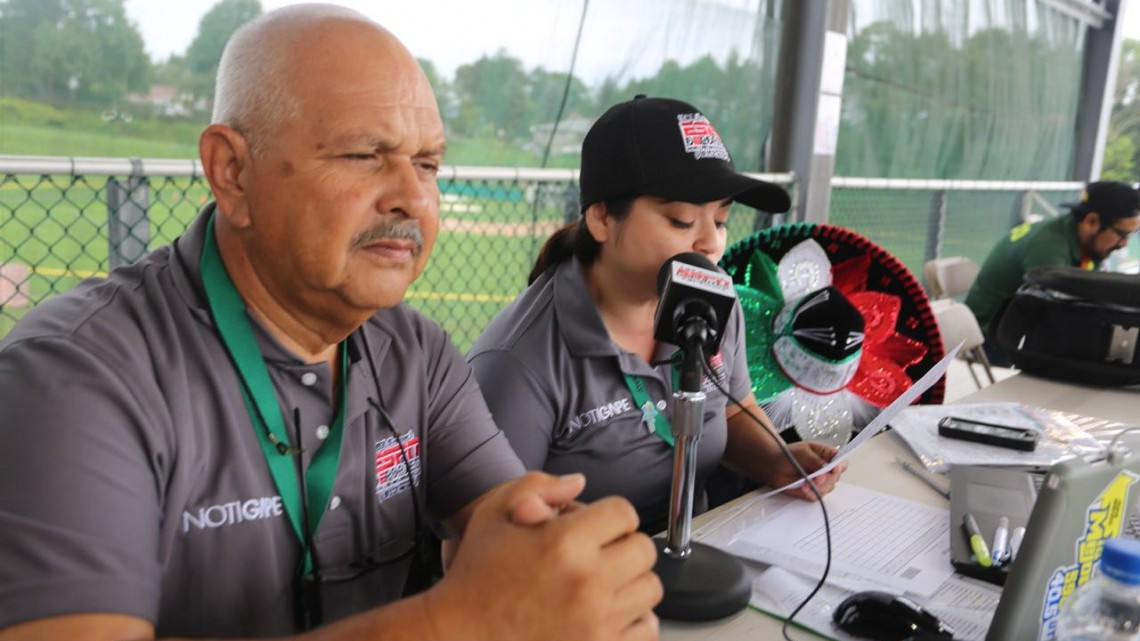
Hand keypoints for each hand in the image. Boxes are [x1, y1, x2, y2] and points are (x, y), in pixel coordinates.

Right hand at [427, 472, 661, 640]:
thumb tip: (578, 483)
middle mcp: (586, 583)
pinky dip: (634, 619)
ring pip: (649, 589)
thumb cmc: (475, 576)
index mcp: (563, 544)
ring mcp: (596, 622)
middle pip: (644, 550)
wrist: (459, 634)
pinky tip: (608, 611)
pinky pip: (646, 629)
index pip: (625, 513)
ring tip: (602, 582)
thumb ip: (538, 486)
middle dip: (623, 545)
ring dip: (630, 581)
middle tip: (599, 553)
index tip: (597, 525)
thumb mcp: (494, 513)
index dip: (610, 514)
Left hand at [768, 441, 847, 501]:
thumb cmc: (789, 455)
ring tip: (804, 484)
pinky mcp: (813, 492)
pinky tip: (802, 489)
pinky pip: (816, 496)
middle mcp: (826, 470)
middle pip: (836, 477)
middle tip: (817, 479)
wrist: (774, 466)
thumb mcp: (803, 452)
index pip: (841, 461)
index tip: (835, 469)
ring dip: (817, 487)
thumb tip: (827, 469)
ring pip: (827, 488)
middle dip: (826, 479)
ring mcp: (821, 482)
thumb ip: (816, 461)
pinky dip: (810, 494)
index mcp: (827, 456)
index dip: (840, 466)